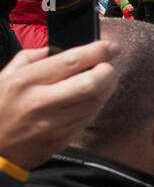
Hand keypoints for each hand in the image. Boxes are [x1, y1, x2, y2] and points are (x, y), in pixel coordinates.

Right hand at [0, 44, 117, 169]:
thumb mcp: (4, 76)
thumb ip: (30, 58)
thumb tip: (57, 49)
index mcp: (26, 81)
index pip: (72, 61)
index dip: (98, 51)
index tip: (111, 47)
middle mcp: (42, 102)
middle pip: (93, 84)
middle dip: (108, 72)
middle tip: (106, 67)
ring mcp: (54, 123)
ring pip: (96, 102)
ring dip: (106, 88)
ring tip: (100, 81)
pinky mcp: (62, 139)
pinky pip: (90, 117)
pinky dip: (96, 105)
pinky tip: (89, 100)